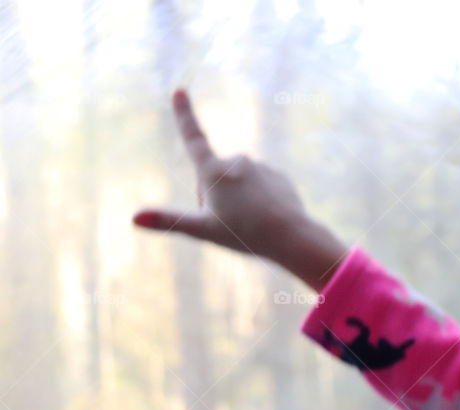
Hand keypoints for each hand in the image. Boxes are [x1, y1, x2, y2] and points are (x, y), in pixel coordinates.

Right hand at [133, 89, 347, 289]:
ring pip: (237, 185)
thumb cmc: (246, 234)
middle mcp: (237, 161)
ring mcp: (261, 167)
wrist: (293, 237)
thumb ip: (169, 221)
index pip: (193, 137)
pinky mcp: (278, 177)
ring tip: (251, 222)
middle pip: (213, 178)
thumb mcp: (203, 230)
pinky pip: (259, 188)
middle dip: (214, 196)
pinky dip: (258, 201)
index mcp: (214, 170)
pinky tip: (267, 218)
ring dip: (237, 200)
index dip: (184, 115)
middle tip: (230, 222)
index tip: (179, 90)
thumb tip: (134, 218)